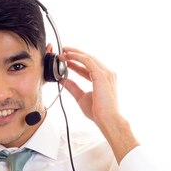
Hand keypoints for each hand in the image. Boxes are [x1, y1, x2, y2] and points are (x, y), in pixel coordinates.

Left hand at [59, 47, 138, 162]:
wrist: (107, 119)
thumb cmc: (98, 112)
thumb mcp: (81, 97)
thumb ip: (73, 87)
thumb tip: (63, 81)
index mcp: (104, 80)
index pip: (88, 67)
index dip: (76, 63)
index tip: (66, 60)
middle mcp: (107, 74)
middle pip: (89, 59)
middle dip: (75, 54)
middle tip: (63, 51)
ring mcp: (106, 73)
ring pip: (88, 58)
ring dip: (75, 53)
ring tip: (63, 51)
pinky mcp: (102, 74)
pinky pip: (87, 61)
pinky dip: (77, 57)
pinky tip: (68, 56)